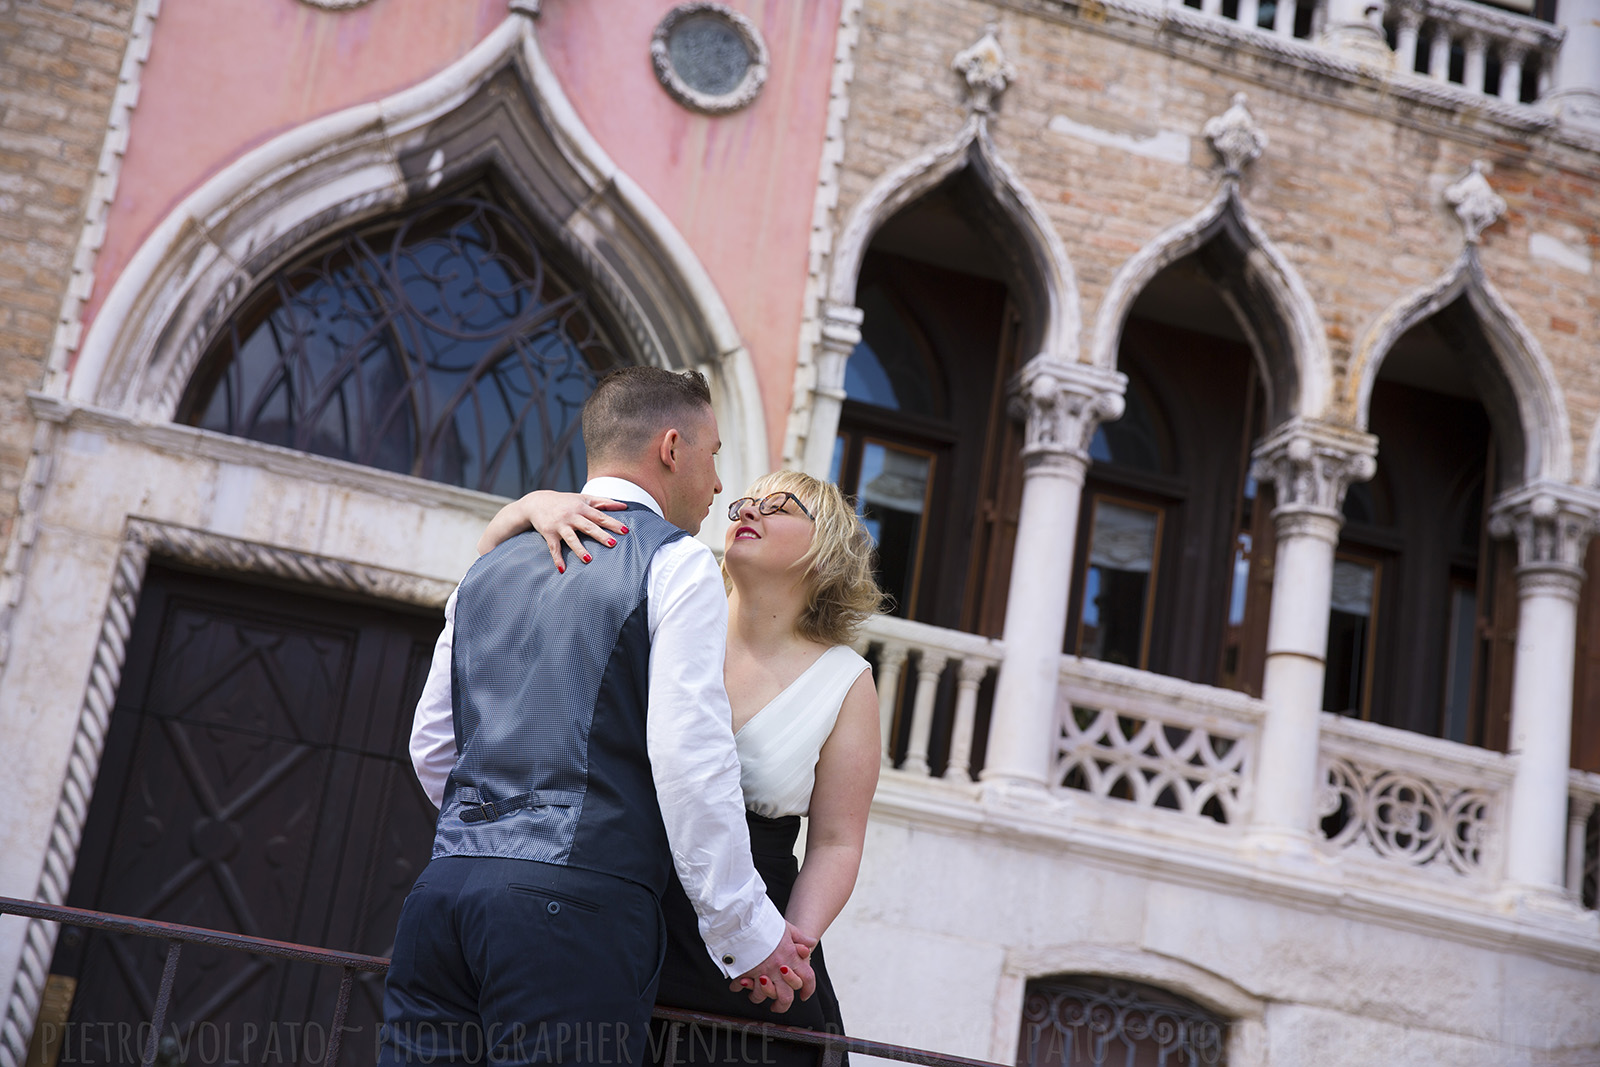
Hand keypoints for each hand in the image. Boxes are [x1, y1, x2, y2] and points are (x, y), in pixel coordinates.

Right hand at [476, 491, 628, 568]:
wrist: (537, 502)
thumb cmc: (566, 502)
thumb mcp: (584, 499)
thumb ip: (604, 502)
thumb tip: (624, 507)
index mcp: (582, 508)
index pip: (600, 516)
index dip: (612, 523)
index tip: (625, 531)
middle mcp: (571, 516)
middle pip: (588, 527)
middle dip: (600, 535)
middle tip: (612, 544)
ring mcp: (560, 525)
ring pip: (571, 538)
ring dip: (579, 549)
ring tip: (589, 559)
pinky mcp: (549, 534)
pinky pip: (554, 548)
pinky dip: (557, 559)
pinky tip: (562, 569)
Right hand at [728, 923, 816, 1011]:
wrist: (747, 920)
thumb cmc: (767, 923)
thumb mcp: (787, 928)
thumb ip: (800, 937)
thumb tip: (811, 943)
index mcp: (792, 958)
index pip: (807, 979)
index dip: (808, 990)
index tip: (804, 996)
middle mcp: (779, 969)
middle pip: (786, 998)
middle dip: (781, 1005)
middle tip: (777, 1006)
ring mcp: (762, 972)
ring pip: (762, 996)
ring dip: (758, 997)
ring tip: (754, 994)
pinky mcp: (746, 972)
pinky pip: (743, 987)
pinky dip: (739, 987)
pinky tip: (738, 984)